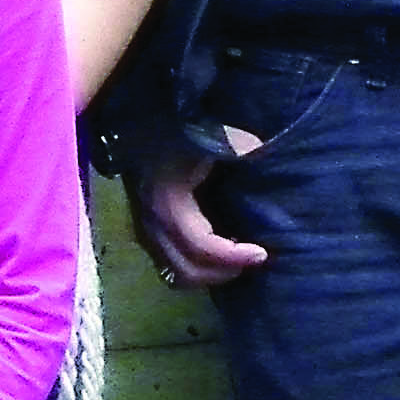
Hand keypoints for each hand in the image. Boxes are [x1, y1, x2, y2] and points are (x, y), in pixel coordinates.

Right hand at [130, 126, 267, 285]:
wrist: (138, 125)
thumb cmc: (174, 129)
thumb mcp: (204, 133)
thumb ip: (232, 142)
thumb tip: (259, 148)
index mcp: (168, 202)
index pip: (200, 246)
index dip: (232, 256)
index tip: (262, 253)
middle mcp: (152, 223)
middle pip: (188, 270)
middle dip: (224, 271)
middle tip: (252, 258)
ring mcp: (146, 230)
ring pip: (177, 274)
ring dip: (210, 274)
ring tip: (236, 258)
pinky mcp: (147, 231)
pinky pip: (170, 265)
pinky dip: (196, 267)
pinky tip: (217, 250)